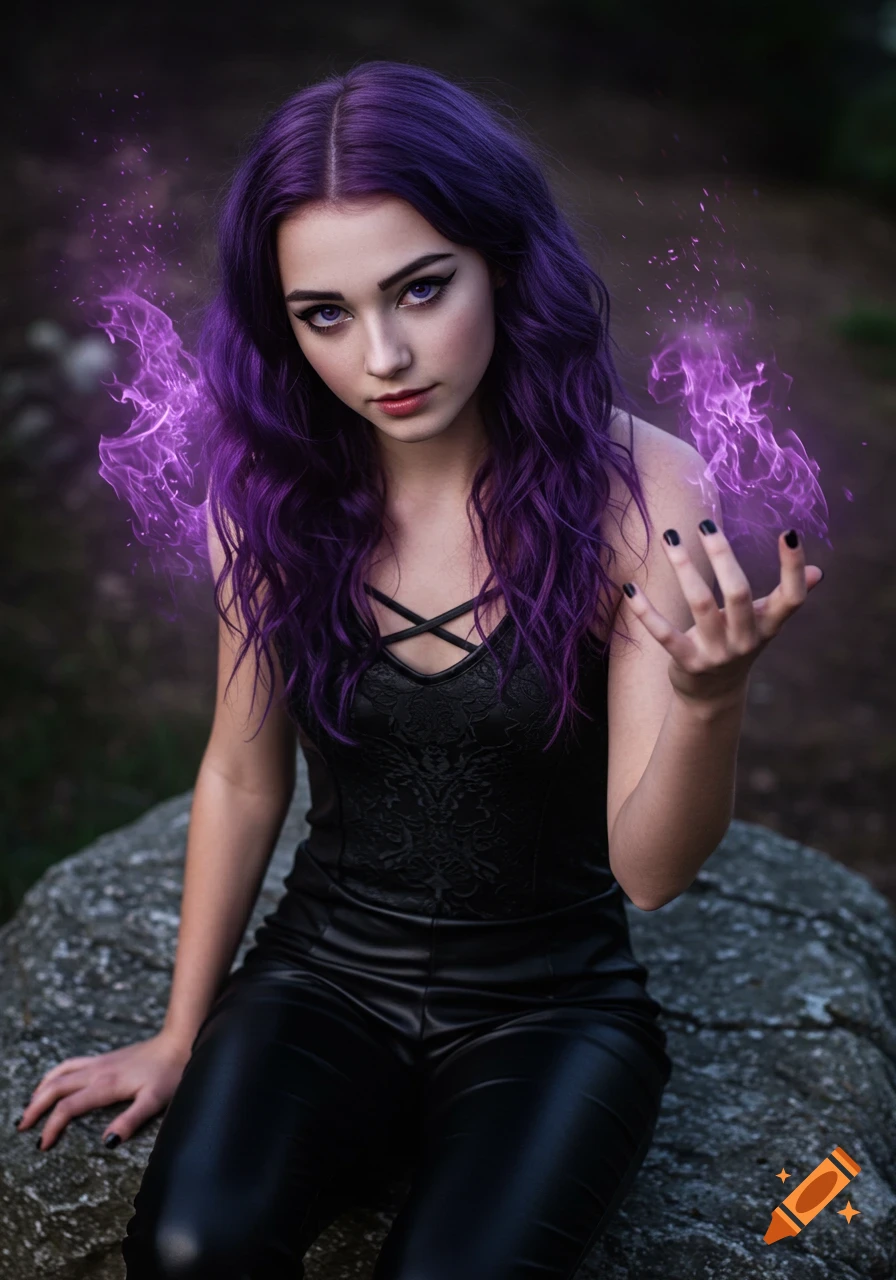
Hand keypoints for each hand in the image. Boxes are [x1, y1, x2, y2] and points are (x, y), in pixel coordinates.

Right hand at [15, 1030, 191, 1150]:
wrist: (181, 1040)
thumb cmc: (171, 1072)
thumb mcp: (156, 1100)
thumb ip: (131, 1120)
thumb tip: (106, 1141)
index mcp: (106, 1085)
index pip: (68, 1107)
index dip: (51, 1126)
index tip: (42, 1145)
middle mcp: (97, 1071)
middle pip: (56, 1087)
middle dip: (36, 1107)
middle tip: (22, 1127)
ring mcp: (100, 1062)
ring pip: (61, 1072)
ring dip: (42, 1089)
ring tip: (30, 1106)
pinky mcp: (106, 1058)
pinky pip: (72, 1064)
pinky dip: (56, 1075)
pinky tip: (56, 1082)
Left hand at [621, 522, 823, 710]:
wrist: (713, 696)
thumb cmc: (739, 645)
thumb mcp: (764, 624)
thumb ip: (787, 598)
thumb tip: (819, 572)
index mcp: (769, 626)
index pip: (792, 598)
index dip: (793, 568)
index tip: (788, 532)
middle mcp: (746, 640)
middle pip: (739, 593)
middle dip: (722, 556)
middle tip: (706, 524)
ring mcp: (716, 652)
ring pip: (700, 604)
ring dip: (683, 567)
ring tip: (670, 536)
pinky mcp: (686, 662)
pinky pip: (663, 633)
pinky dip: (645, 610)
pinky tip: (629, 587)